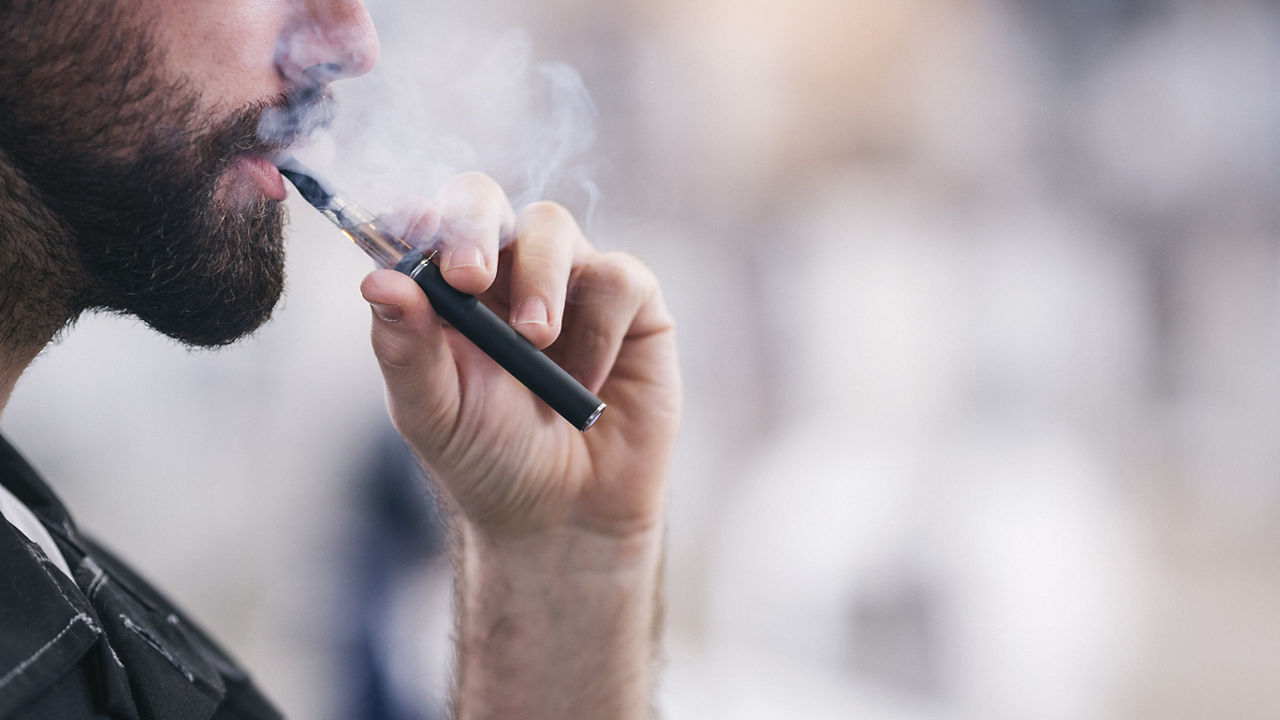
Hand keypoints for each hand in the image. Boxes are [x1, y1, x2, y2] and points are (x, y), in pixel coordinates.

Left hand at [358, 171, 681, 543]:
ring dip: (539, 279)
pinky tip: (586, 381)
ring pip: (552, 225)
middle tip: (468, 276)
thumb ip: (407, 349)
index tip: (411, 230)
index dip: (418, 215)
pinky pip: (618, 277)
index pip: (424, 223)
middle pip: (483, 199)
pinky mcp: (631, 304)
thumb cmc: (490, 462)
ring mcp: (568, 281)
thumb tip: (376, 280)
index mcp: (444, 290)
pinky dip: (600, 328)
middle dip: (473, 225)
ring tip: (536, 342)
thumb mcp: (434, 413)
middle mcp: (504, 271)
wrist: (566, 517)